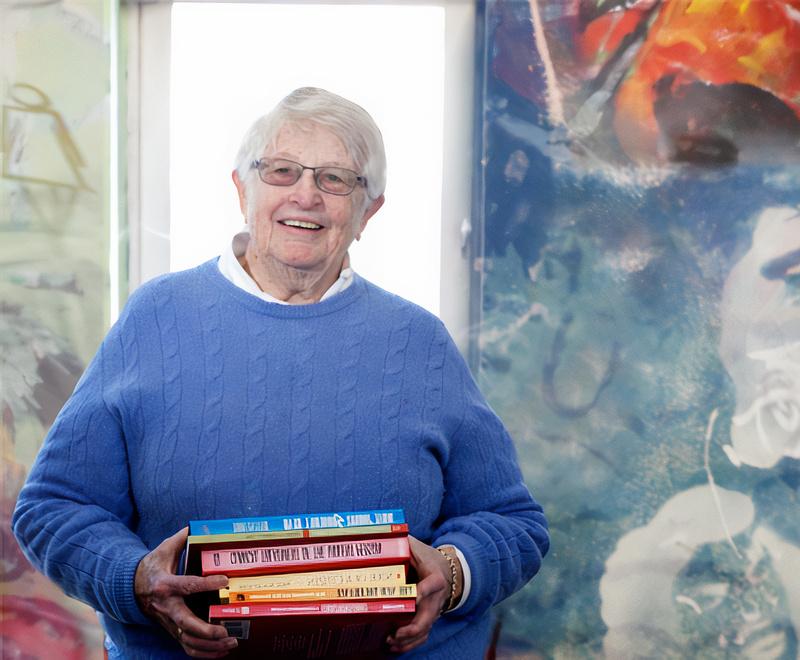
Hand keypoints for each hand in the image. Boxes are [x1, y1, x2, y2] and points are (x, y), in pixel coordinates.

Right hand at [135, 527, 237, 657]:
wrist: (131, 587)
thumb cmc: (152, 566)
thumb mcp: (164, 549)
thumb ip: (182, 538)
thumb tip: (197, 525)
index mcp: (165, 584)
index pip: (188, 585)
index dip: (207, 583)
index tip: (225, 580)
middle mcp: (166, 607)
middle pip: (185, 623)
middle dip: (206, 630)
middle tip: (226, 630)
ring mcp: (168, 622)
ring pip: (187, 641)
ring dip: (209, 646)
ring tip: (231, 642)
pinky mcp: (171, 630)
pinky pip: (187, 647)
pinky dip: (204, 654)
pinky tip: (221, 651)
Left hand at [387, 536, 461, 653]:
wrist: (449, 572)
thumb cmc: (429, 559)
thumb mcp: (419, 548)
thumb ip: (404, 542)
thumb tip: (384, 534)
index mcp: (435, 577)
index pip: (431, 585)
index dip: (422, 592)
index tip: (412, 597)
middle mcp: (436, 598)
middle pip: (428, 617)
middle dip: (411, 627)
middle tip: (394, 632)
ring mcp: (434, 612)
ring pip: (425, 631)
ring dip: (408, 640)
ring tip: (390, 642)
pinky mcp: (430, 620)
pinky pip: (423, 637)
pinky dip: (410, 645)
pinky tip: (394, 647)